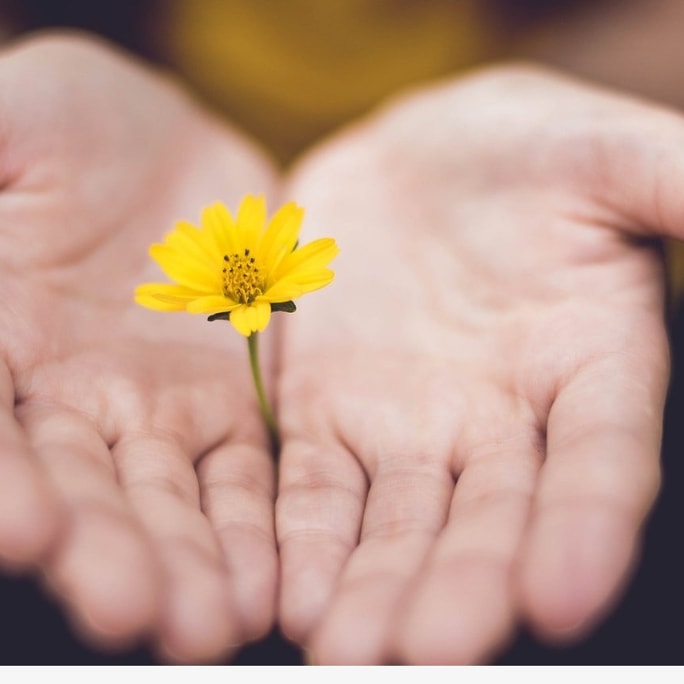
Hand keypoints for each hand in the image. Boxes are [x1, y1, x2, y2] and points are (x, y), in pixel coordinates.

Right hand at [0, 32, 278, 661]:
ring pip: (169, 503)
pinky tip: (266, 583)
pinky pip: (242, 480)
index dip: (8, 484)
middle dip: (110, 551)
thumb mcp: (10, 127)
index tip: (26, 530)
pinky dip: (252, 530)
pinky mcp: (231, 411)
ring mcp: (156, 415)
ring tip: (212, 625)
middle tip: (139, 611)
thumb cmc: (72, 123)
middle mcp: (68, 404)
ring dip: (189, 564)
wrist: (174, 149)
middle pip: (85, 491)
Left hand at [275, 65, 675, 663]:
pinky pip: (317, 487)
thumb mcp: (603, 152)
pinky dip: (305, 539)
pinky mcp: (329, 411)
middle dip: (459, 588)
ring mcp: (408, 423)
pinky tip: (292, 593)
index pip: (600, 464)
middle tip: (424, 657)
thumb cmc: (522, 147)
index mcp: (586, 366)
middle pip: (487, 520)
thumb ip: (675, 186)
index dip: (586, 529)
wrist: (413, 157)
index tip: (562, 598)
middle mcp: (501, 419)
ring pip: (396, 524)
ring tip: (344, 650)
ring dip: (372, 587)